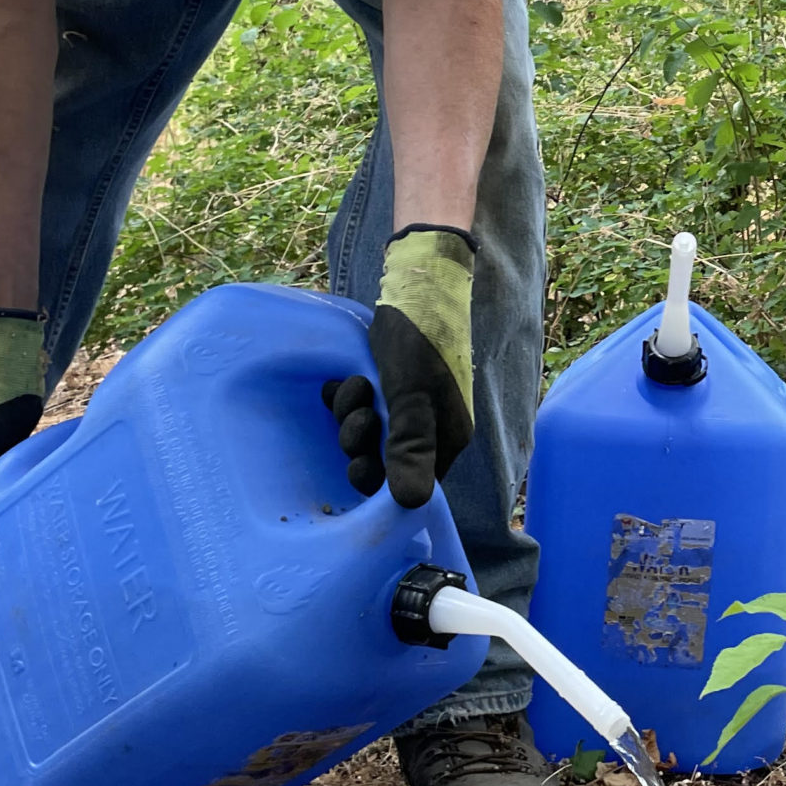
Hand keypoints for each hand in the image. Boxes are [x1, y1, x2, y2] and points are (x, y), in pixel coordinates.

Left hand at [326, 226, 474, 507]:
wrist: (417, 280)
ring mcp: (407, 407)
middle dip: (361, 441)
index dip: (379, 479)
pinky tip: (338, 381)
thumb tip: (412, 505)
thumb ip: (410, 449)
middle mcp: (429, 429)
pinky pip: (360, 409)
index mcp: (447, 440)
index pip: (410, 485)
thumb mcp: (412, 396)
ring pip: (368, 434)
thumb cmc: (420, 340)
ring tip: (353, 385)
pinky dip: (345, 398)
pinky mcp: (388, 386)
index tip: (359, 459)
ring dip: (351, 414)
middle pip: (384, 462)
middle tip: (358, 415)